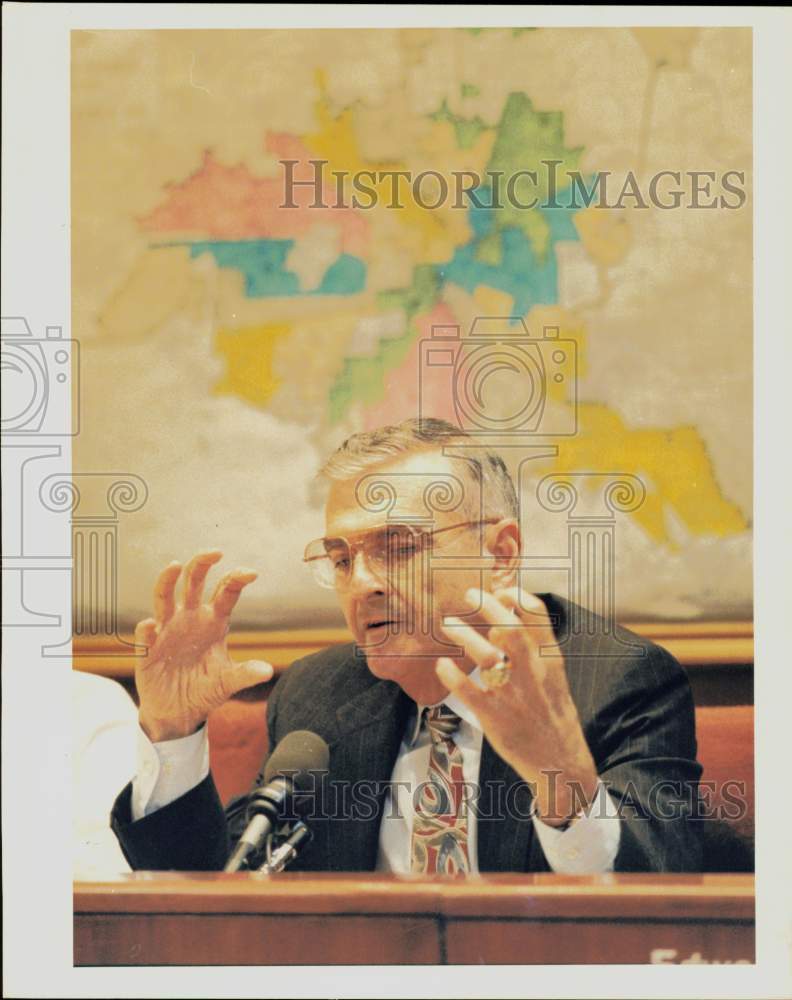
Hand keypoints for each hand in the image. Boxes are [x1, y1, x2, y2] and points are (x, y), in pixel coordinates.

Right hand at [134, 550, 272, 742]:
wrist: (178, 713)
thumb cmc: (204, 690)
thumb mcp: (227, 683)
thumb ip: (244, 675)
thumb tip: (267, 671)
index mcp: (213, 621)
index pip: (225, 592)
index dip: (236, 579)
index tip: (252, 572)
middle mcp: (189, 618)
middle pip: (194, 583)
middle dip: (202, 564)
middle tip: (215, 551)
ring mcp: (167, 630)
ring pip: (165, 598)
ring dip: (167, 581)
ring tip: (174, 565)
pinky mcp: (148, 649)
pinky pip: (146, 635)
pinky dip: (147, 629)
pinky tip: (151, 626)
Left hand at [436, 587, 597, 825]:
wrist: (562, 761)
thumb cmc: (551, 712)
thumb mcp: (553, 674)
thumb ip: (533, 645)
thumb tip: (500, 617)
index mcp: (551, 659)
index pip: (538, 616)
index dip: (517, 596)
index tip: (500, 589)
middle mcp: (534, 672)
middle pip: (510, 628)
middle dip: (487, 606)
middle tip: (468, 595)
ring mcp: (515, 695)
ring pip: (487, 657)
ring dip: (464, 635)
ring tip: (448, 624)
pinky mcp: (496, 718)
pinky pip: (470, 691)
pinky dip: (453, 675)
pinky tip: (442, 665)